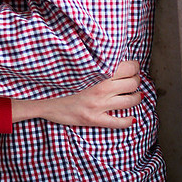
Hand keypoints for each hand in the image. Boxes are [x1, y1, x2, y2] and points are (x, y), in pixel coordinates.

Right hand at [11, 60, 143, 128]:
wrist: (44, 101)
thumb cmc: (60, 83)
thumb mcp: (78, 69)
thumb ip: (95, 65)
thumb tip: (113, 59)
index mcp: (96, 73)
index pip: (127, 67)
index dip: (135, 67)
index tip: (133, 68)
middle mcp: (100, 89)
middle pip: (133, 83)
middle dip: (137, 82)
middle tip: (133, 81)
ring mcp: (98, 105)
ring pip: (131, 101)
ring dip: (136, 99)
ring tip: (133, 96)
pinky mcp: (95, 120)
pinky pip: (120, 122)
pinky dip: (128, 121)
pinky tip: (130, 118)